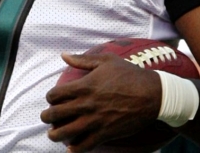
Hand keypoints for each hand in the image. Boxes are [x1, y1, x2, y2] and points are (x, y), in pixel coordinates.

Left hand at [41, 52, 161, 151]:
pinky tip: (71, 145)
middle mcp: (86, 105)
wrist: (153, 94)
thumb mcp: (107, 60)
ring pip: (64, 133)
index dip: (50, 97)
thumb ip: (83, 59)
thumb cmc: (130, 74)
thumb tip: (63, 55)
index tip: (53, 99)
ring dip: (55, 135)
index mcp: (84, 86)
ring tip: (55, 133)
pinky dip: (74, 148)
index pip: (54, 95)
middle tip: (48, 117)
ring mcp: (94, 121)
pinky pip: (83, 146)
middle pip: (54, 115)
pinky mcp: (104, 134)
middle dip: (46, 117)